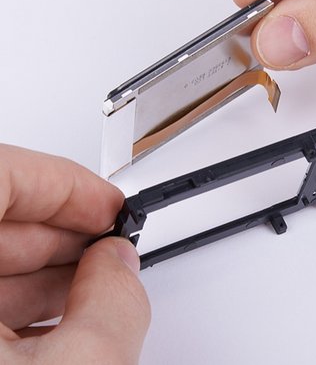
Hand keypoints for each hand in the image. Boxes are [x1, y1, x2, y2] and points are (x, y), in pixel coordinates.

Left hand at [0, 145, 149, 363]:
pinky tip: (51, 326)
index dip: (64, 184)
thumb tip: (117, 265)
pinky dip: (7, 308)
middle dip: (59, 233)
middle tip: (107, 251)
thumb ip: (114, 303)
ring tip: (90, 292)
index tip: (107, 205)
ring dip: (38, 273)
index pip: (0, 176)